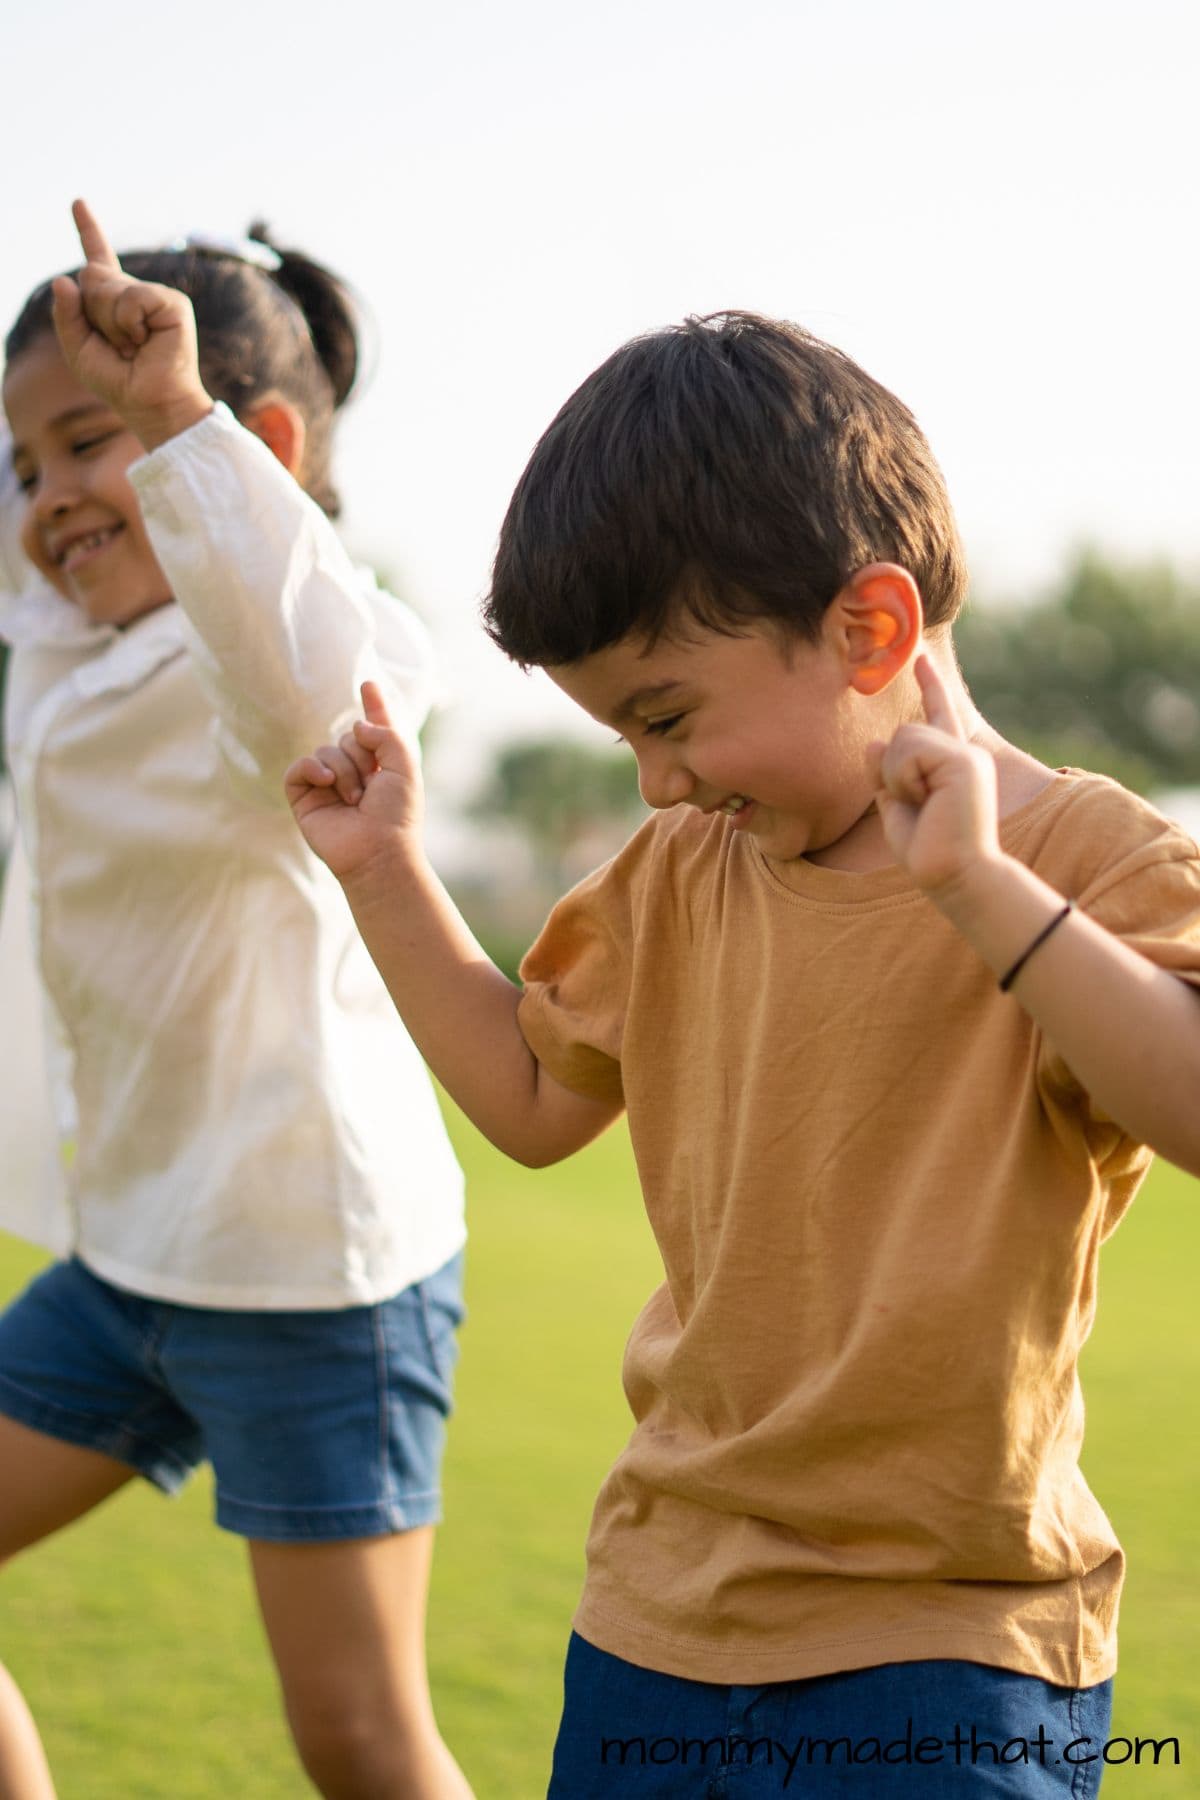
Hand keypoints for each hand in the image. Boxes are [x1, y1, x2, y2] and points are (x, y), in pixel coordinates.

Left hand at [51, 199, 212, 448]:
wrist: (151, 405)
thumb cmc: (119, 383)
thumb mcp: (78, 350)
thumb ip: (66, 315)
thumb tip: (64, 278)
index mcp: (114, 304)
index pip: (98, 260)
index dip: (88, 231)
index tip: (78, 202)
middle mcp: (136, 295)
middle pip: (92, 277)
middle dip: (93, 313)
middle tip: (119, 345)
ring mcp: (156, 296)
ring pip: (109, 288)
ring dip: (111, 323)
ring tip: (134, 347)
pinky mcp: (172, 303)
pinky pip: (132, 298)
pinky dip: (129, 323)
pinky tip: (145, 342)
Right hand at [285, 681, 425, 884]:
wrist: (379, 850)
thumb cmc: (397, 813)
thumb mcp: (405, 765)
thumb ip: (386, 733)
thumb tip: (355, 726)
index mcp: (381, 765)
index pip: (374, 731)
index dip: (374, 707)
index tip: (369, 685)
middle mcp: (354, 772)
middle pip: (347, 736)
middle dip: (361, 755)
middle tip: (372, 785)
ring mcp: (327, 785)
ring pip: (325, 750)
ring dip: (344, 770)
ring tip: (355, 799)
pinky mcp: (305, 798)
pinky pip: (299, 767)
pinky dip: (312, 768)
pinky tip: (326, 782)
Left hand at [867, 654, 1000, 894]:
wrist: (954, 876)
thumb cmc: (927, 851)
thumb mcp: (895, 809)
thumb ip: (884, 775)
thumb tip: (873, 743)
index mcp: (951, 762)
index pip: (938, 714)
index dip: (930, 684)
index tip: (920, 657)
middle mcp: (964, 753)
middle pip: (903, 732)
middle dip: (891, 771)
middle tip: (916, 806)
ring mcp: (966, 755)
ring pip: (903, 738)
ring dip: (897, 777)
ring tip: (922, 805)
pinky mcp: (963, 761)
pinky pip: (910, 751)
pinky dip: (904, 779)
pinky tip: (926, 801)